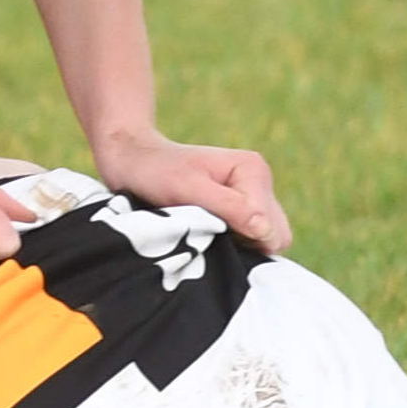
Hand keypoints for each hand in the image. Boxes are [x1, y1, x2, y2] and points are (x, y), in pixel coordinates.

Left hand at [92, 128, 287, 252]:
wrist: (131, 160)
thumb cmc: (154, 170)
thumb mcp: (187, 188)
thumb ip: (229, 208)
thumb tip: (265, 231)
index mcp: (253, 171)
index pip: (271, 228)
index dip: (242, 238)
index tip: (205, 226)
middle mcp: (259, 184)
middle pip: (275, 237)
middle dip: (245, 244)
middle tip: (204, 232)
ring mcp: (251, 200)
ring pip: (264, 243)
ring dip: (237, 247)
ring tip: (201, 232)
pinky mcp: (239, 213)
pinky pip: (249, 243)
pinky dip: (231, 247)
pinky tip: (204, 236)